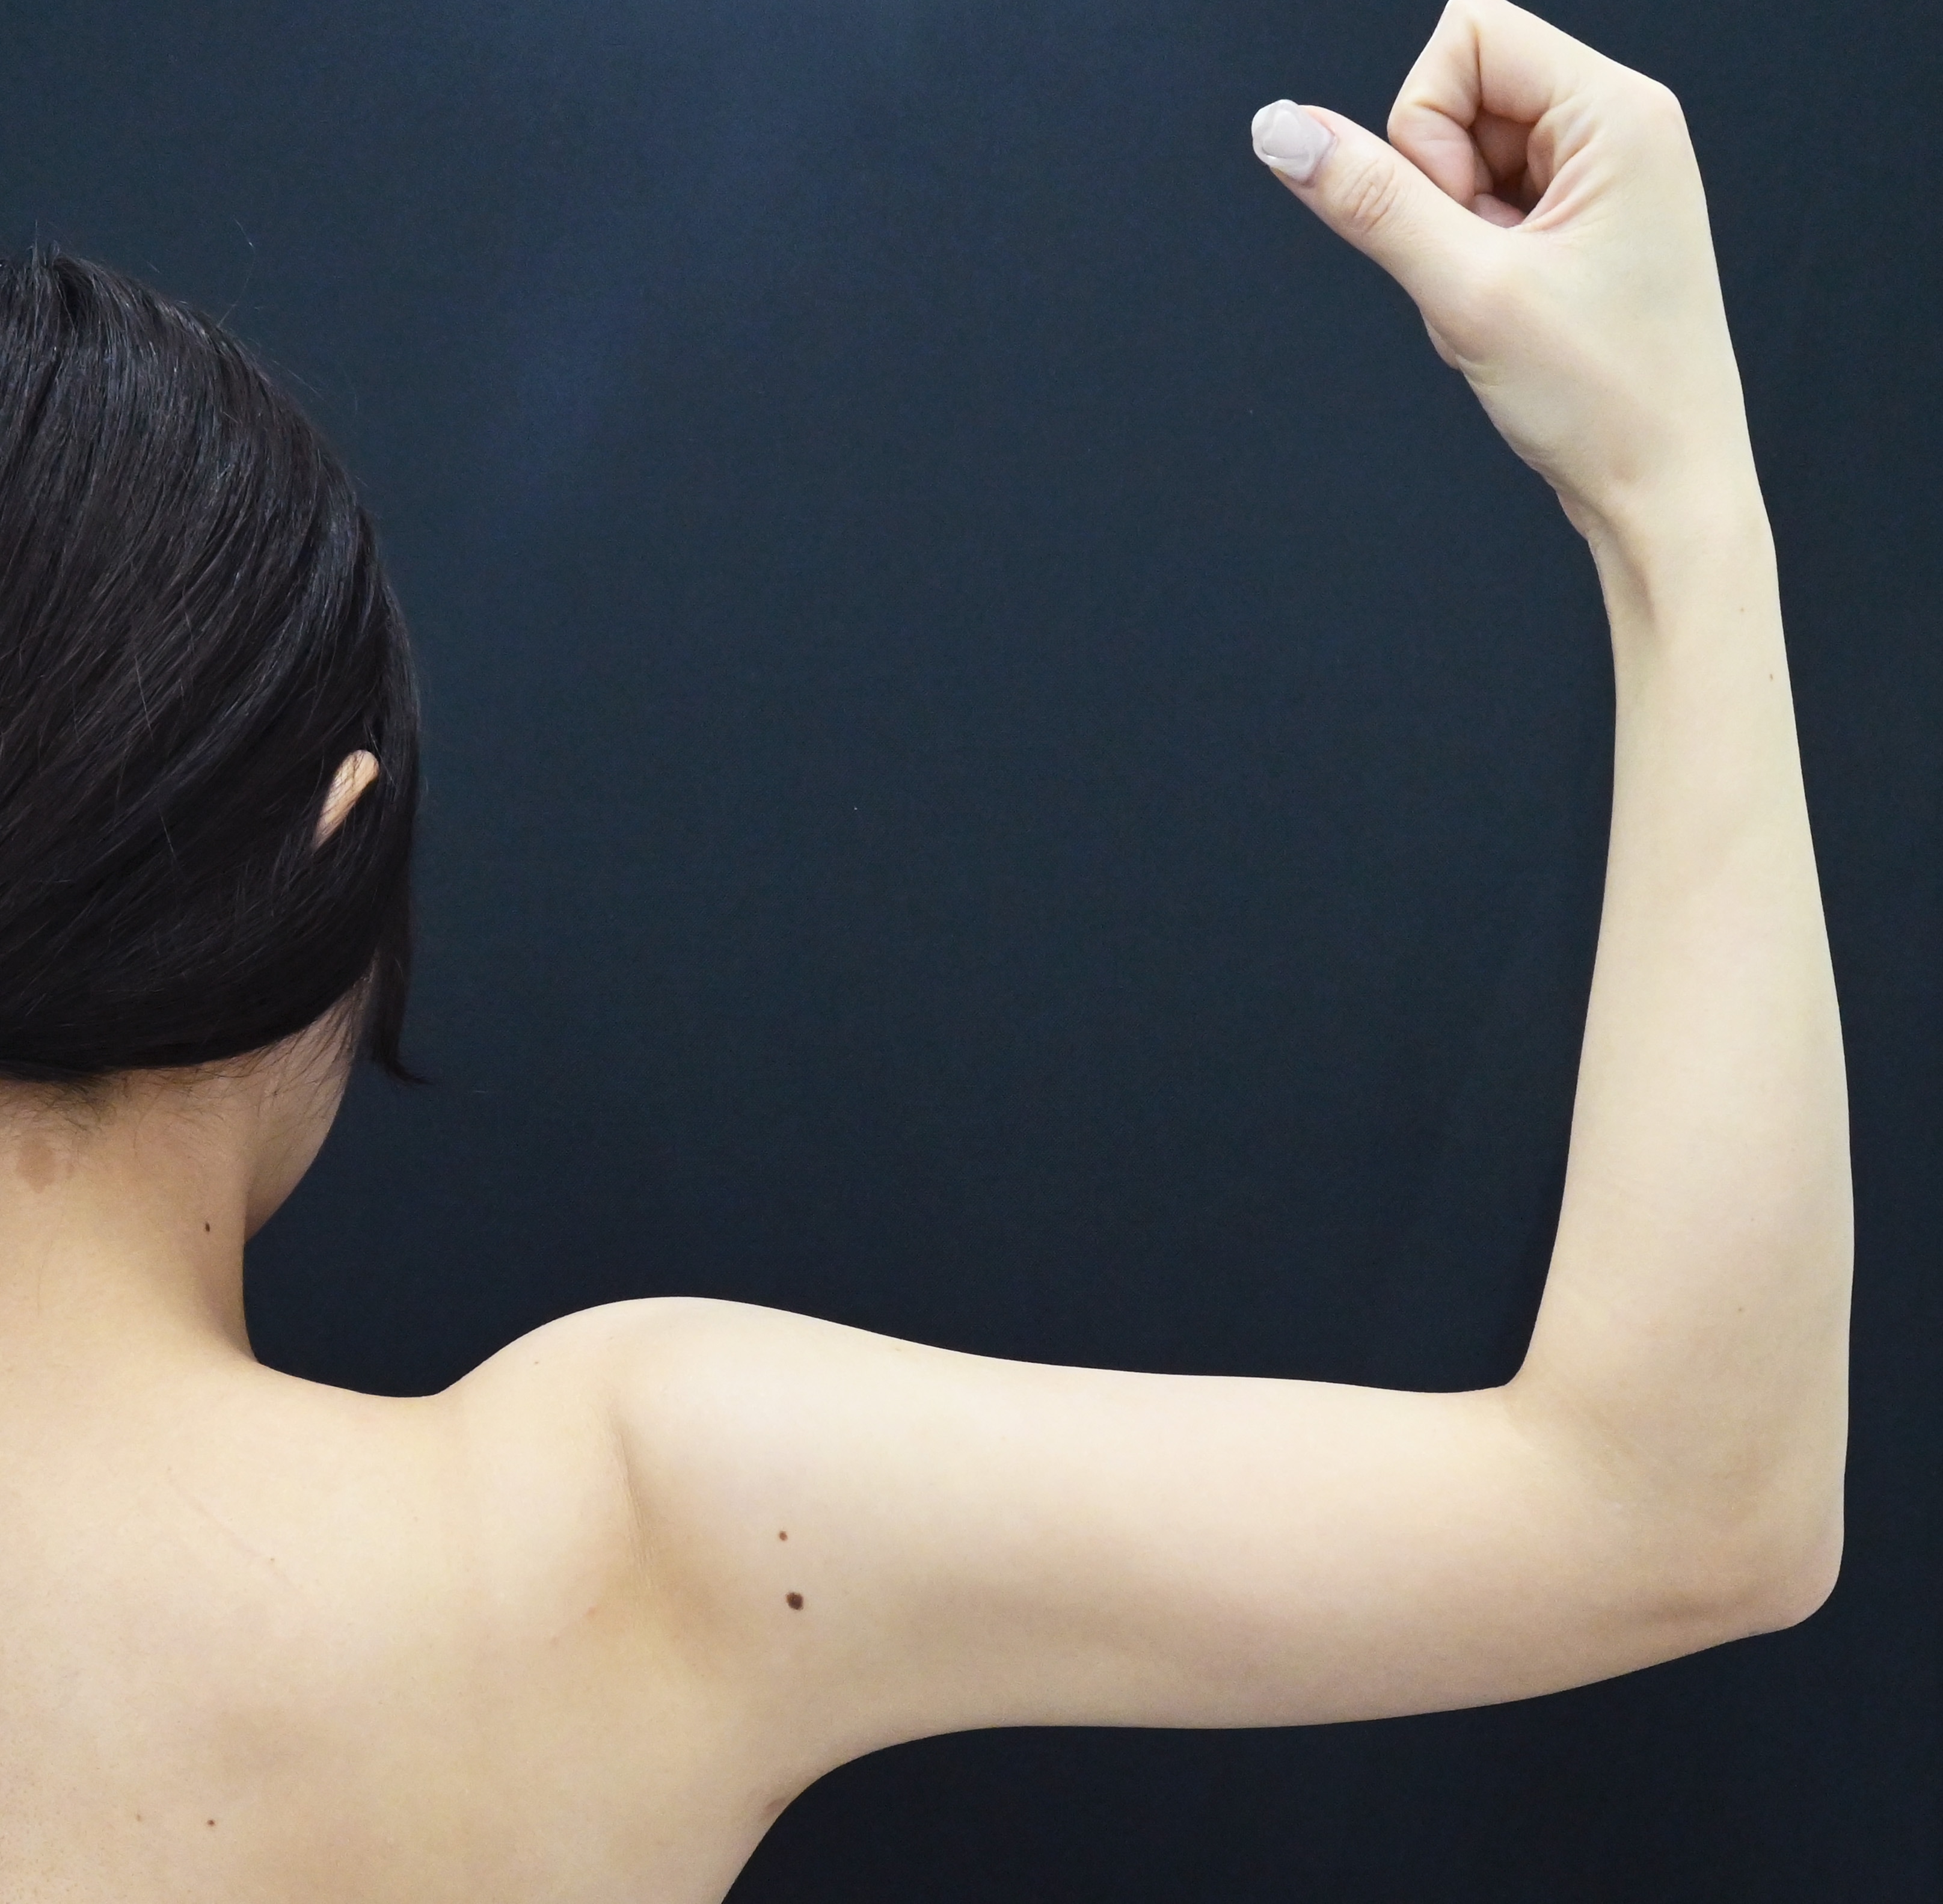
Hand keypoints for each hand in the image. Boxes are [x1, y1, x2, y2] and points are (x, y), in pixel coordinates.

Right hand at [1252, 0, 1755, 543]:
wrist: (1666, 494)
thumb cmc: (1608, 400)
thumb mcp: (1468, 292)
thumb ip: (1369, 201)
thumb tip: (1283, 129)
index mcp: (1619, 113)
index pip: (1470, 32)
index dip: (1426, 123)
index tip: (1457, 214)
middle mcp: (1621, 129)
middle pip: (1465, 93)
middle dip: (1442, 188)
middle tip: (1484, 269)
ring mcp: (1604, 181)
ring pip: (1469, 162)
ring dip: (1455, 238)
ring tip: (1502, 304)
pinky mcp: (1585, 230)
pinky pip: (1490, 213)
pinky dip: (1474, 266)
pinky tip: (1506, 317)